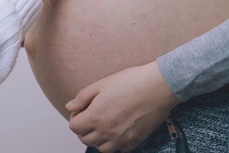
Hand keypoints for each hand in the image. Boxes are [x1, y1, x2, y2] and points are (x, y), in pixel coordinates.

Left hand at [66, 62, 180, 152]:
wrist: (158, 86)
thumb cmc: (131, 81)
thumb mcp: (101, 84)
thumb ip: (82, 97)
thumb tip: (70, 107)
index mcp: (95, 116)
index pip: (74, 127)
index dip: (75, 118)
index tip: (81, 111)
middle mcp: (107, 131)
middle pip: (86, 140)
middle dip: (84, 129)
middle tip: (91, 117)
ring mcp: (122, 139)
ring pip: (102, 149)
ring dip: (99, 139)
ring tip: (105, 125)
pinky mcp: (135, 141)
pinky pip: (120, 149)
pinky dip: (116, 143)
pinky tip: (119, 129)